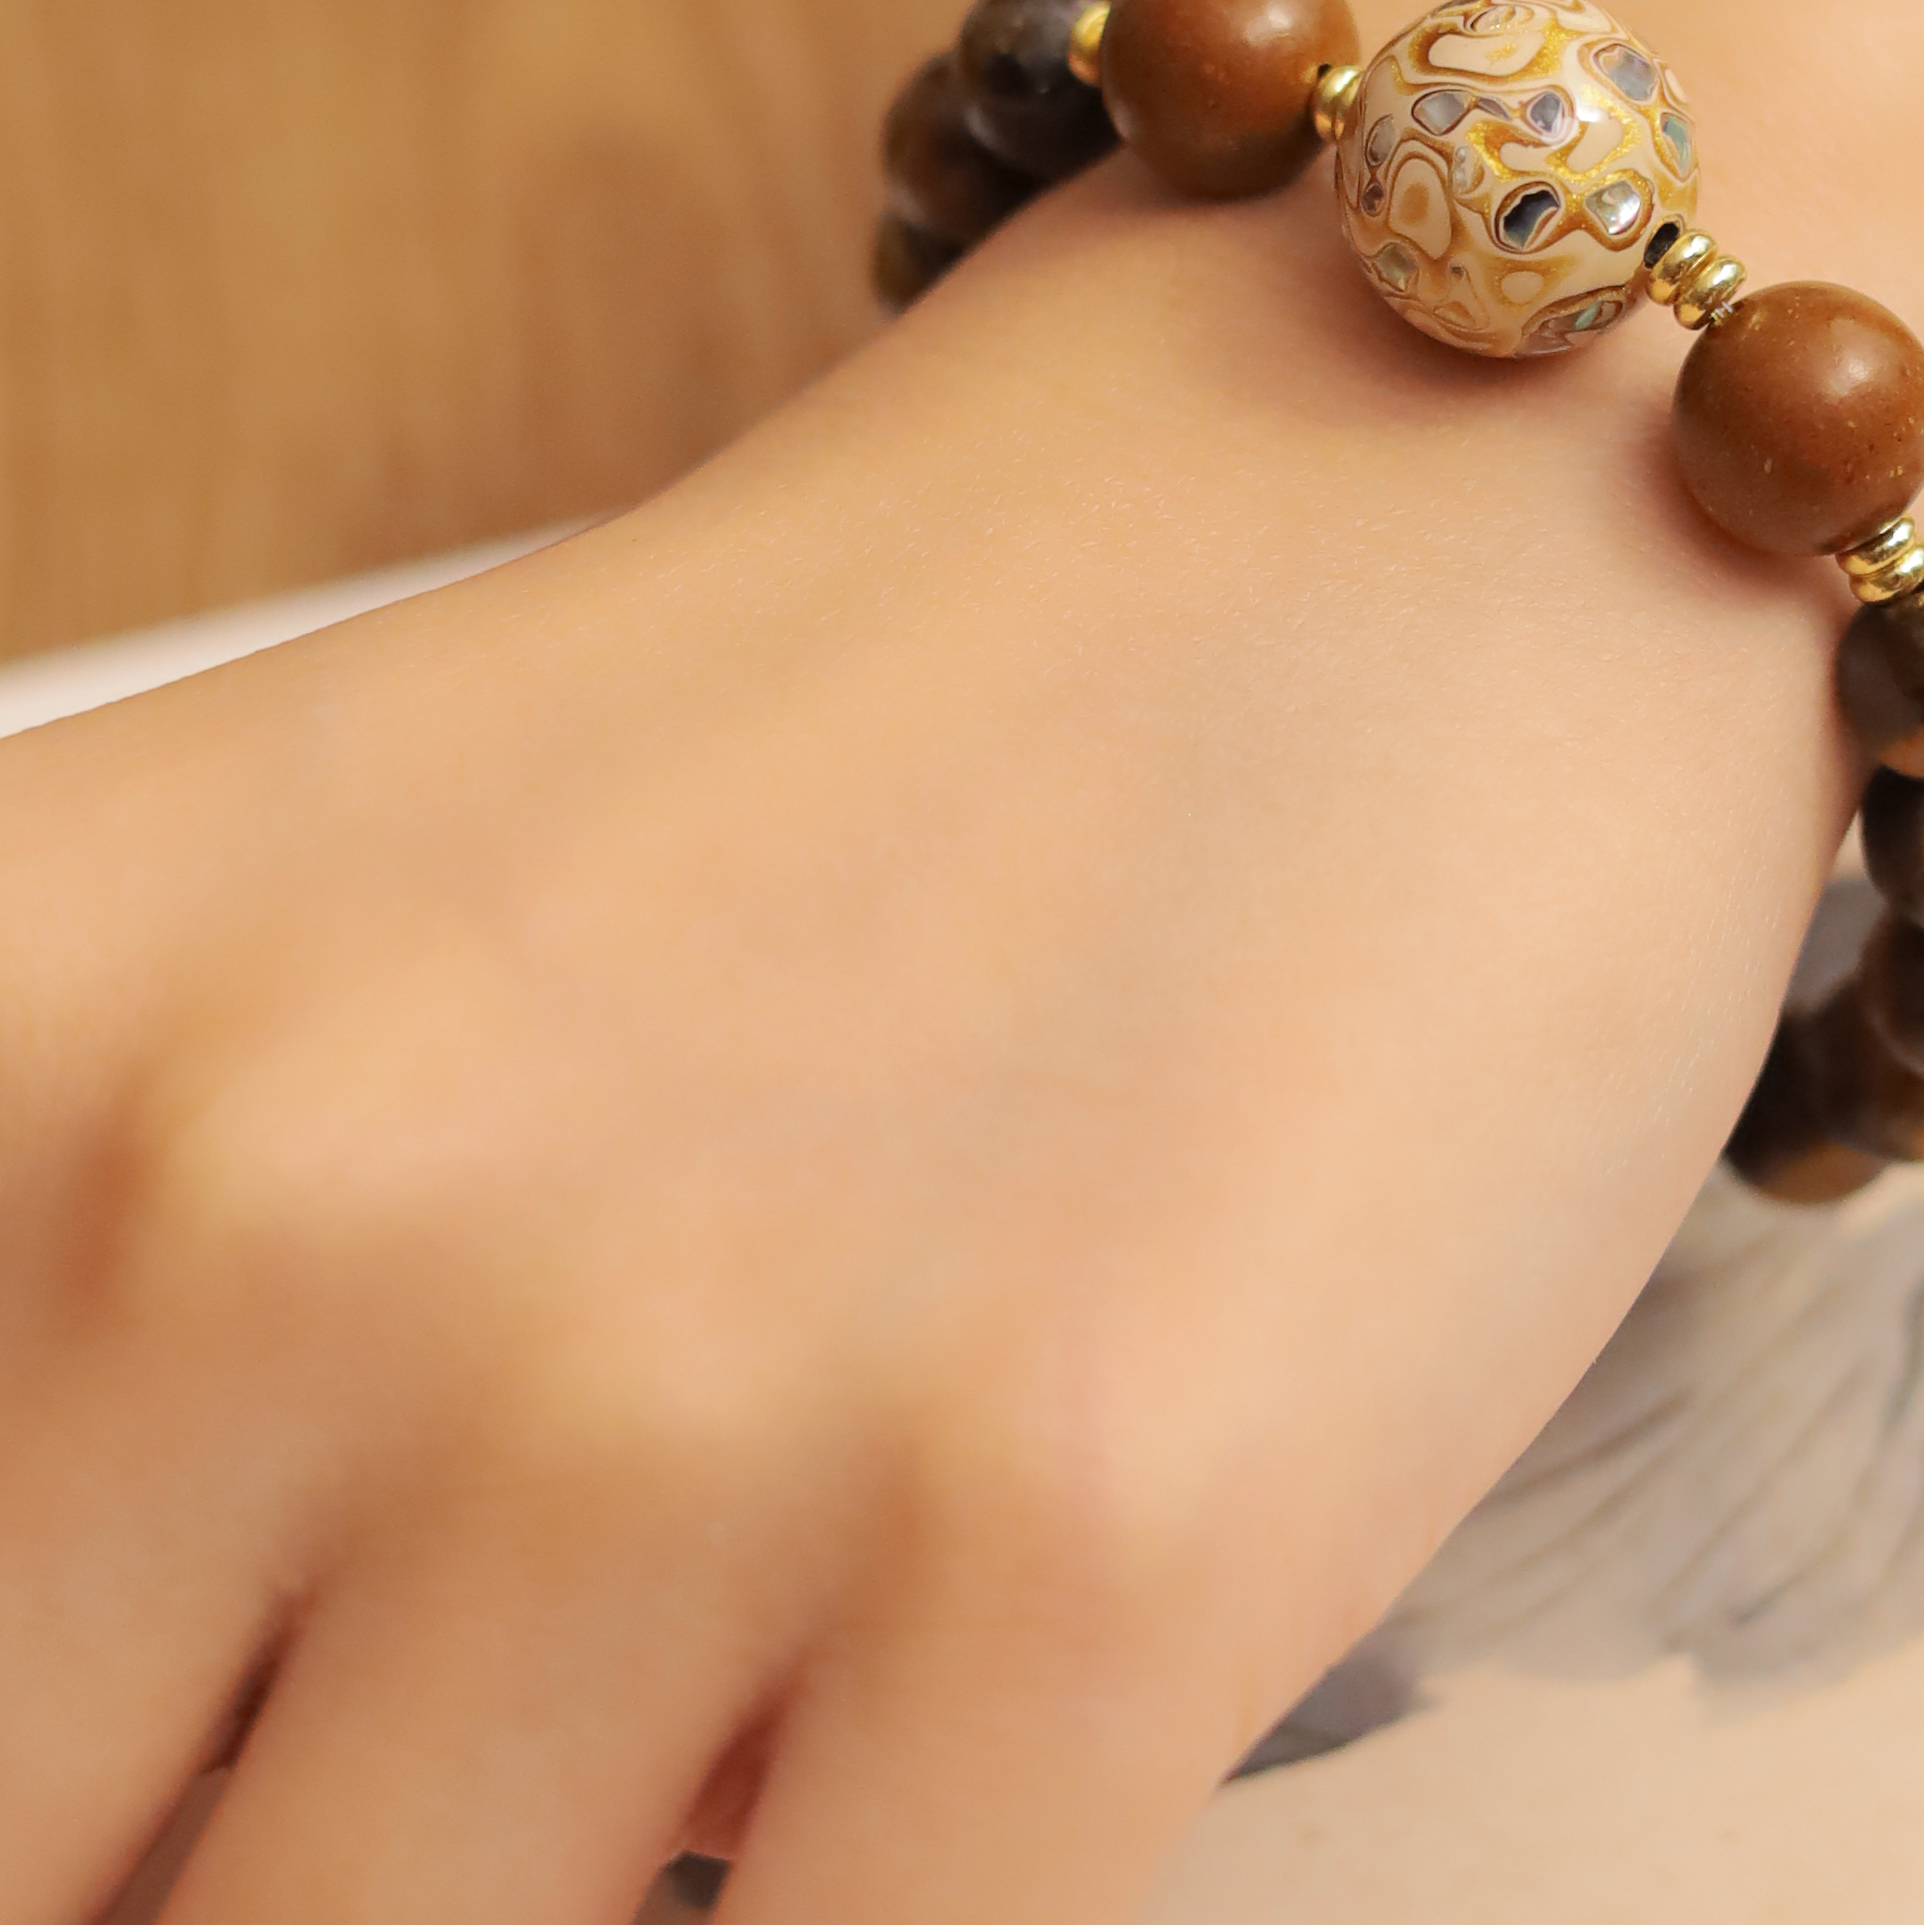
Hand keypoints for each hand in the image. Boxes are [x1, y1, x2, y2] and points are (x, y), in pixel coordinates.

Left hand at [0, 171, 1847, 1924]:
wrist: (1436, 487)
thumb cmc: (940, 695)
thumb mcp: (351, 911)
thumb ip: (130, 1317)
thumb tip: (132, 1746)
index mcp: (28, 1018)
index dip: (84, 1728)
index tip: (236, 1678)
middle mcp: (274, 1203)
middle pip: (74, 1879)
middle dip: (291, 1822)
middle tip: (531, 1649)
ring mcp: (681, 1392)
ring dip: (605, 1865)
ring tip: (789, 1602)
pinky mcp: (1081, 1547)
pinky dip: (900, 1890)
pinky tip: (993, 1675)